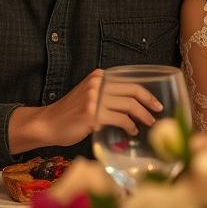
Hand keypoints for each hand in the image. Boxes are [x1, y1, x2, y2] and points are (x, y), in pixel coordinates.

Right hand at [8, 69, 163, 152]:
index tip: (156, 103)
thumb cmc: (71, 114)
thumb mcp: (90, 96)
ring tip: (148, 124)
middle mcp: (98, 83)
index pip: (129, 81)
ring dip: (142, 116)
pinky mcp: (92, 114)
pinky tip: (132, 131)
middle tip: (158, 112)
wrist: (48, 124)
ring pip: (129, 106)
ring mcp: (94, 98)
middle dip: (149, 102)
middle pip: (133, 91)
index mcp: (99, 76)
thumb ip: (108, 95)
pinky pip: (120, 119)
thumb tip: (134, 105)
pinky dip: (130, 126)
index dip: (146, 93)